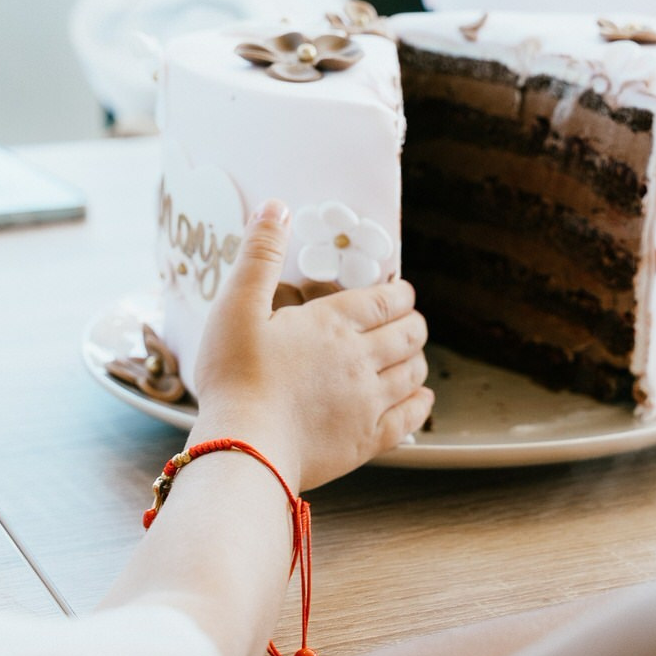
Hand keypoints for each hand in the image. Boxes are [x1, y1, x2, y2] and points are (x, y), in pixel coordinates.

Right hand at [192, 200, 432, 490]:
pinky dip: (420, 403)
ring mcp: (368, 401)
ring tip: (409, 356)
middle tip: (408, 322)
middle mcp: (360, 358)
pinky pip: (410, 418)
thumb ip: (258, 256)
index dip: (400, 294)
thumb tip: (276, 208)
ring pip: (414, 372)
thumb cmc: (234, 376)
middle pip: (409, 333)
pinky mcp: (366, 441)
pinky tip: (418, 399)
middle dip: (413, 323)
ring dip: (416, 359)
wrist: (243, 447)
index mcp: (333, 323)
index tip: (400, 293)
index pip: (386, 299)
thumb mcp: (235, 306)